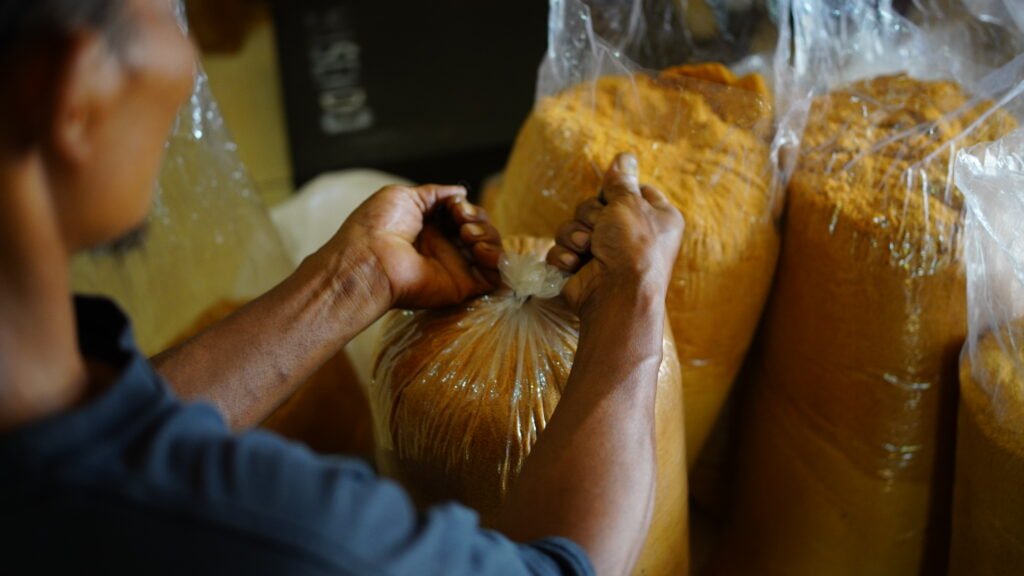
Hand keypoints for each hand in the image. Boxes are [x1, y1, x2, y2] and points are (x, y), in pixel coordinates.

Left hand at [321, 184, 501, 312]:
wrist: (371, 257)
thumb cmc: (378, 226)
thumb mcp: (404, 196)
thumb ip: (435, 193)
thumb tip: (460, 191)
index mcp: (430, 228)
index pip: (464, 216)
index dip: (465, 207)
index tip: (454, 206)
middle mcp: (445, 248)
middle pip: (481, 230)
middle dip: (477, 218)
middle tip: (461, 218)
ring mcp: (456, 268)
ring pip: (492, 249)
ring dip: (487, 234)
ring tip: (467, 234)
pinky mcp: (464, 286)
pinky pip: (496, 275)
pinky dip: (497, 258)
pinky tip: (479, 249)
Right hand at [547, 154, 683, 319]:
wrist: (617, 295)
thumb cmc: (633, 247)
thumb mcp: (629, 203)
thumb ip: (621, 181)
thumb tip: (624, 156)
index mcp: (655, 218)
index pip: (632, 192)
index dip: (617, 191)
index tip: (612, 195)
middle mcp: (631, 236)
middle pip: (595, 206)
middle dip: (590, 216)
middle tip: (598, 228)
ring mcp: (605, 254)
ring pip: (573, 227)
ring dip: (574, 235)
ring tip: (586, 249)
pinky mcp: (582, 270)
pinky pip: (561, 250)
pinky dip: (564, 257)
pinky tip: (574, 265)